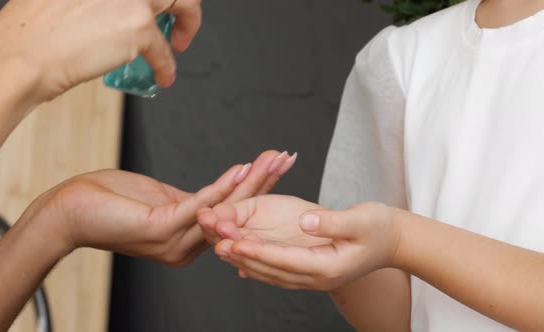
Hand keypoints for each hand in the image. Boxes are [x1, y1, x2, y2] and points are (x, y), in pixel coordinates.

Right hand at [0, 0, 201, 101]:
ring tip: (178, 44)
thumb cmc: (32, 31)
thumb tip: (113, 8)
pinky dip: (167, 67)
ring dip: (187, 25)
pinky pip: (165, 51)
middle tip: (177, 20)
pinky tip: (163, 76)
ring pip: (182, 3)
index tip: (154, 6)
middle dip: (181, 4)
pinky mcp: (140, 28)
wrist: (24, 56)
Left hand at [22, 150, 293, 266]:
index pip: (231, 213)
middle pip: (234, 212)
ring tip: (271, 161)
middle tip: (285, 159)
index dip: (255, 188)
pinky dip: (221, 186)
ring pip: (222, 208)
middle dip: (263, 183)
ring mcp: (174, 242)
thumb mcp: (160, 202)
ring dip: (249, 182)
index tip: (274, 166)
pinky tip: (239, 170)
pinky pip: (198, 205)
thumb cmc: (109, 203)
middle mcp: (186, 248)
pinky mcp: (160, 229)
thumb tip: (216, 193)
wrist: (69, 212)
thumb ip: (189, 202)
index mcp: (188, 241)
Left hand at [200, 196, 400, 289]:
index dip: (257, 251)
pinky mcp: (310, 268)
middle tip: (215, 243)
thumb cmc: (380, 228)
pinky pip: (277, 269)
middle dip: (241, 256)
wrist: (394, 241)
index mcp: (327, 266)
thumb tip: (305, 221)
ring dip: (244, 260)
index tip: (233, 242)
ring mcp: (312, 276)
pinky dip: (256, 263)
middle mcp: (315, 276)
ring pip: (270, 272)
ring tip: (219, 246)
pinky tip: (240, 258)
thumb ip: (332, 221)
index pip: (284, 260)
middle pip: (270, 269)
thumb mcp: (361, 220)